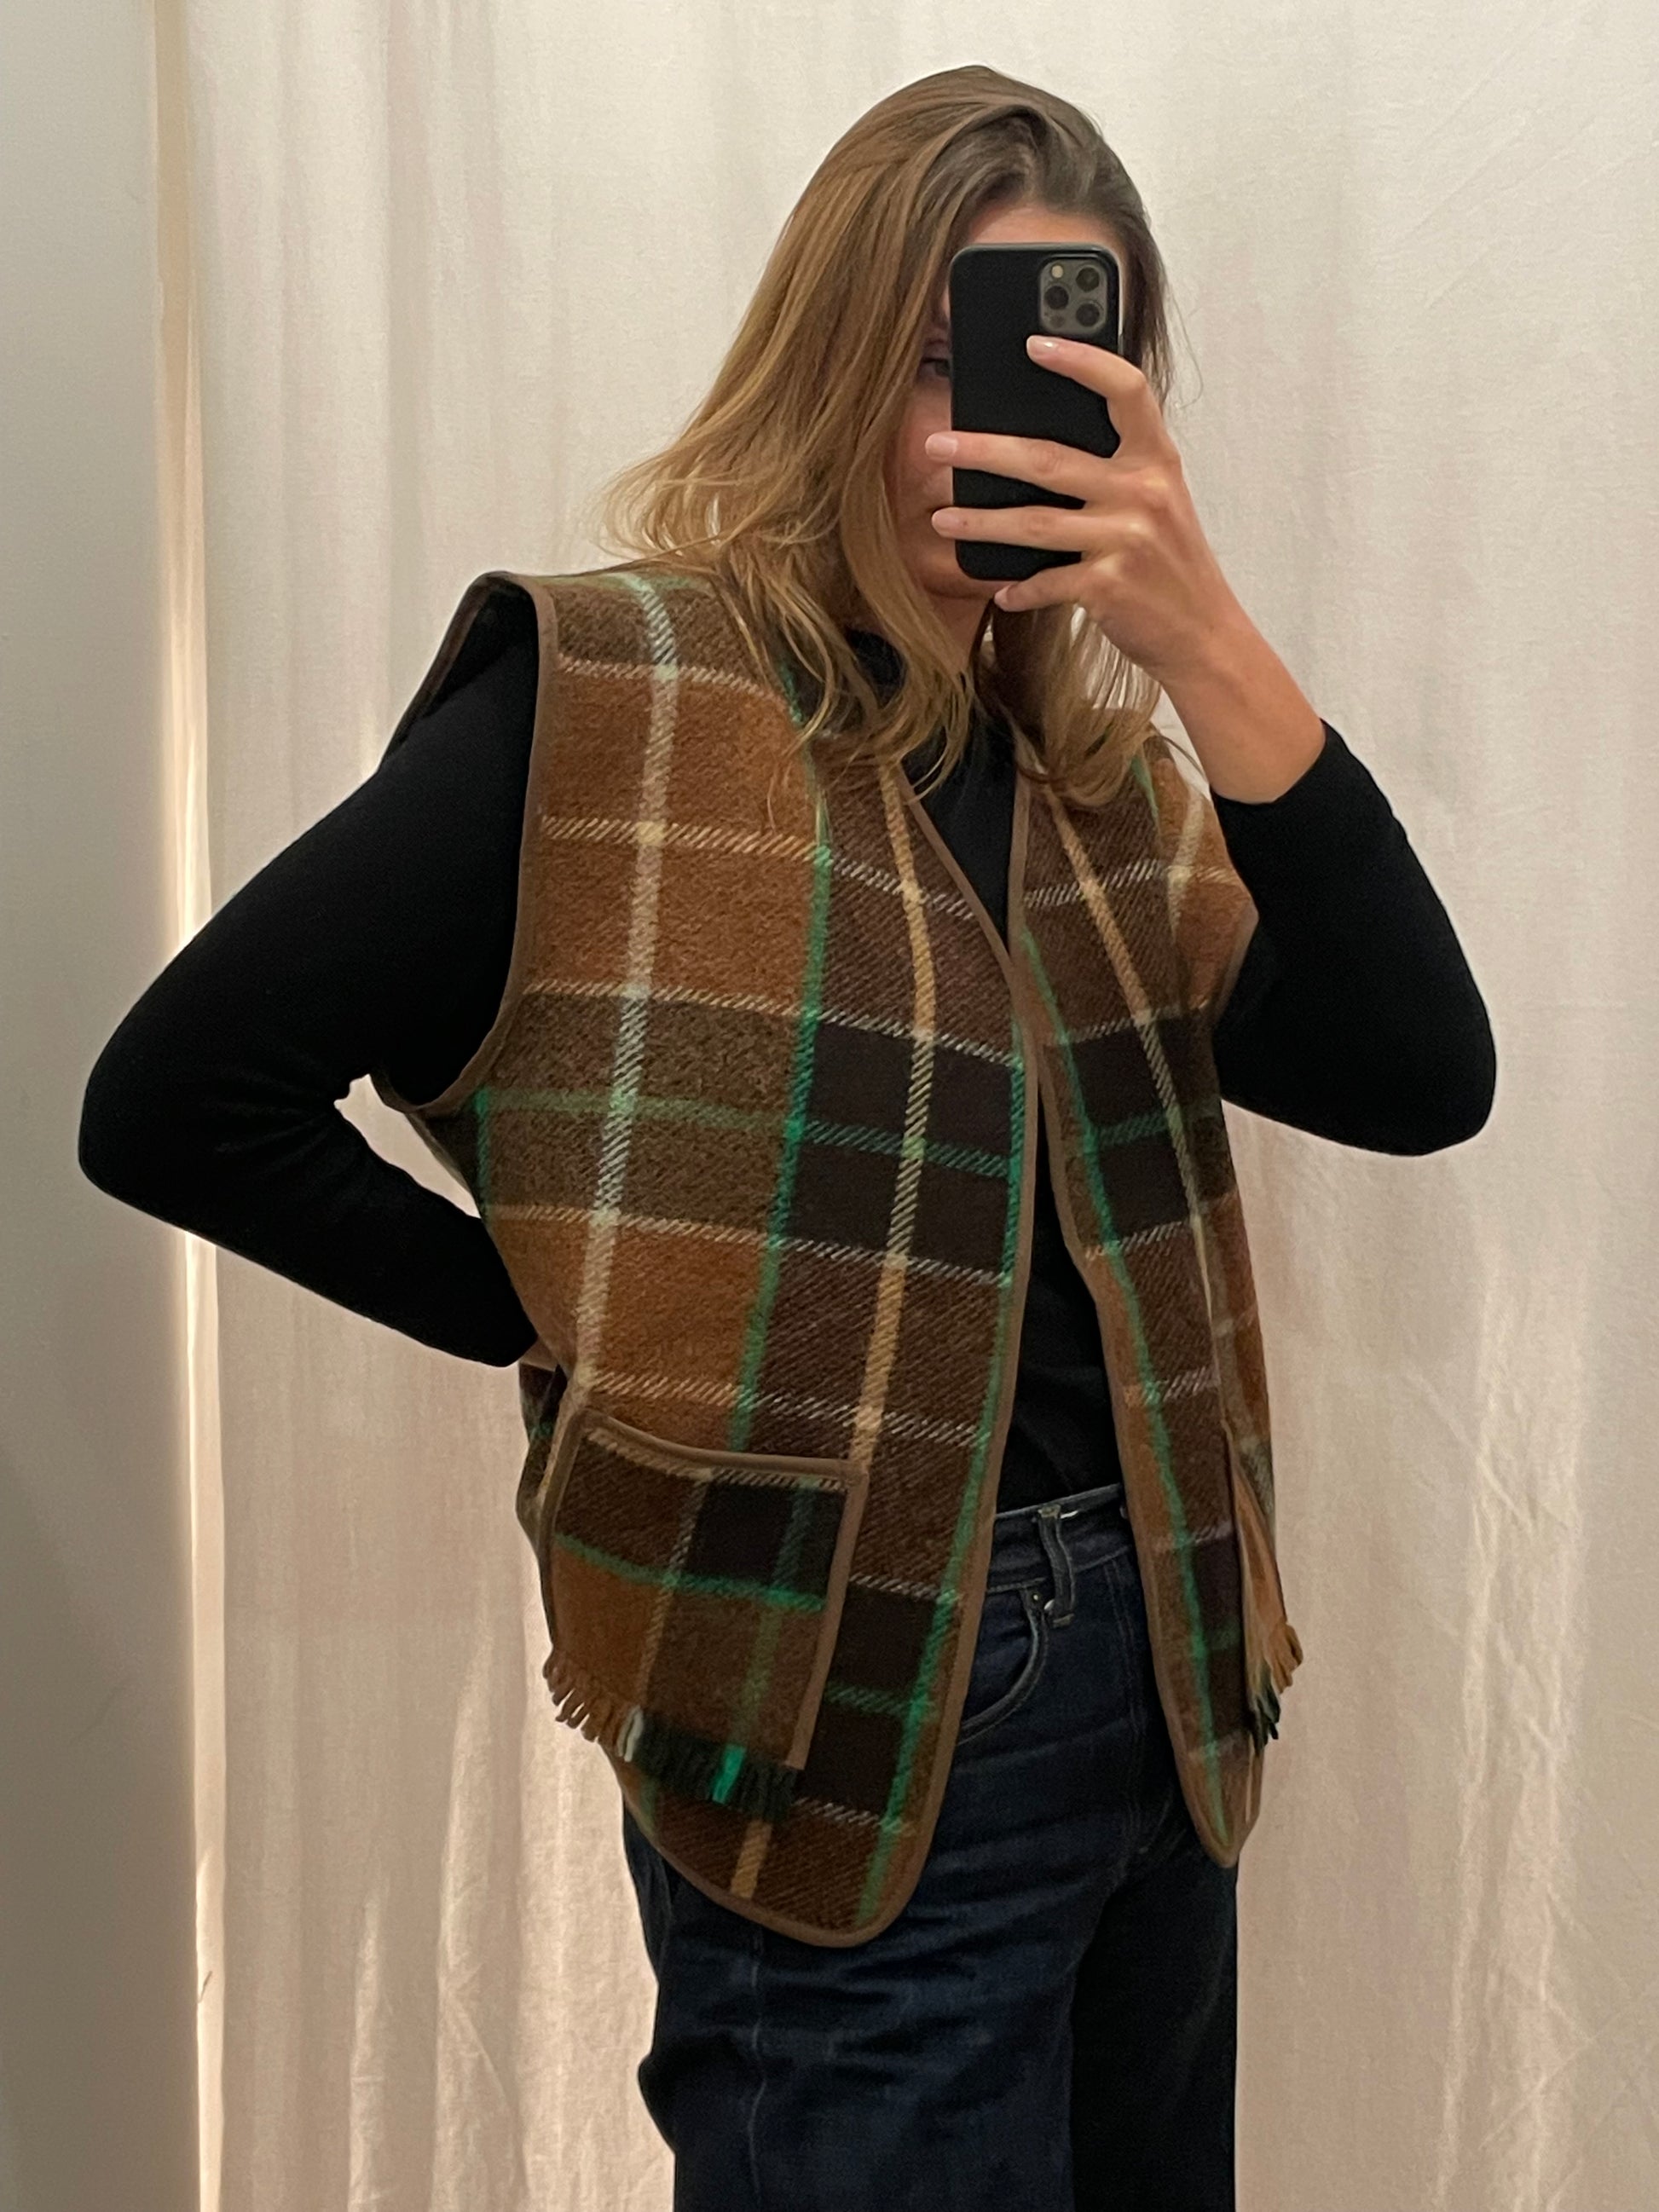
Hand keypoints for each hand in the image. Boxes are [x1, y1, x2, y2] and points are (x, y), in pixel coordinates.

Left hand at [924, 337, 1245, 687]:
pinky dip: (1018, 588)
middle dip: (984, 451)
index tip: (1035, 343)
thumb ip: (1117, 468)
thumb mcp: (1159, 502)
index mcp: (1157, 459)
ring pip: (1034, 522)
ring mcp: (1126, 538)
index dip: (1082, 360)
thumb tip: (1037, 445)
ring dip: (979, 522)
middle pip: (1049, 459)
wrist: (1204, 632)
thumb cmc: (1170, 564)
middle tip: (937, 445)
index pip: (1125, 389)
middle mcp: (1144, 491)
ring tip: (941, 518)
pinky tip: (997, 588)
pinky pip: (1045, 581)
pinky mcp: (1109, 586)